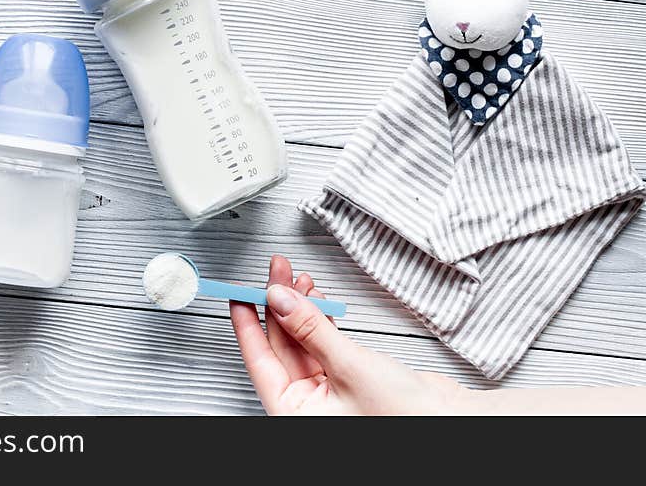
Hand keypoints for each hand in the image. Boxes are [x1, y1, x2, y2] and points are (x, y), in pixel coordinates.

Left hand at [229, 254, 472, 414]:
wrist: (456, 421)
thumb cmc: (408, 418)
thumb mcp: (349, 366)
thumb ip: (310, 329)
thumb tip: (278, 299)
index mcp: (294, 413)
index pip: (259, 361)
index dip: (246, 324)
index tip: (237, 294)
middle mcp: (306, 404)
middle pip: (280, 345)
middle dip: (277, 305)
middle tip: (274, 271)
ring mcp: (326, 391)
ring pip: (300, 341)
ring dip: (299, 308)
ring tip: (296, 276)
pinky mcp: (346, 377)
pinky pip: (321, 343)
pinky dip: (318, 319)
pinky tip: (314, 297)